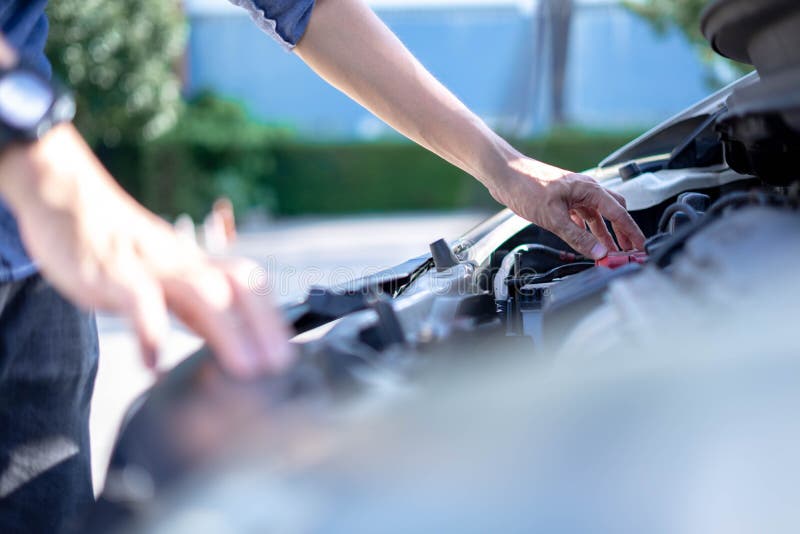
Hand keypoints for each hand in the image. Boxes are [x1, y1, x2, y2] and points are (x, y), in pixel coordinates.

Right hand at [0, 124, 292, 377]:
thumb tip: (228, 341)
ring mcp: (151, 266)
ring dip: (228, 332)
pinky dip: (150, 331)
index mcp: (197, 265)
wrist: (69, 199)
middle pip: (237, 287)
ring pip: (201, 293)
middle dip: (263, 326)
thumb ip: (194, 307)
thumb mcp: (165, 275)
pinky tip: (154, 363)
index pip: (249, 284)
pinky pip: (138, 300)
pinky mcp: (113, 273)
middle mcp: (183, 263)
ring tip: (243, 368)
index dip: (271, 317)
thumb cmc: (121, 245)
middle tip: (278, 366)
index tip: (286, 353)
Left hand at [489, 158, 645, 258]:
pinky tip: (585, 239)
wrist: (504, 174)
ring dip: (604, 233)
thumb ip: (578, 237)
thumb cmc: (525, 186)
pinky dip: (587, 229)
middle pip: (613, 212)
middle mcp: (585, 190)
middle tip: (627, 250)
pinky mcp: (562, 199)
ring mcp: (574, 194)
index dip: (632, 232)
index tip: (640, 246)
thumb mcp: (554, 217)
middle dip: (622, 232)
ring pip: (597, 215)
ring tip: (608, 251)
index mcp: (589, 190)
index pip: (619, 213)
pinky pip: (582, 215)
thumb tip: (599, 252)